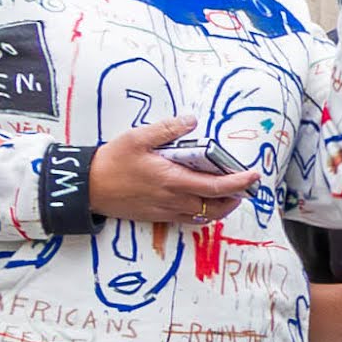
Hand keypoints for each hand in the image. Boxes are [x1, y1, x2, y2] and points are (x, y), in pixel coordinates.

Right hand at [87, 119, 255, 231]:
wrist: (88, 187)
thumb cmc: (111, 161)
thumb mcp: (137, 138)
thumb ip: (167, 129)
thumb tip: (191, 121)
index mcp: (173, 180)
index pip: (217, 186)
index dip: (240, 183)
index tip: (254, 175)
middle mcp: (175, 200)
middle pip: (217, 205)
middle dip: (237, 196)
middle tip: (245, 184)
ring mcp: (168, 211)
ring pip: (206, 215)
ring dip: (223, 206)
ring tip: (230, 193)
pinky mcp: (160, 217)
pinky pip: (190, 220)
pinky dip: (205, 213)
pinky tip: (205, 201)